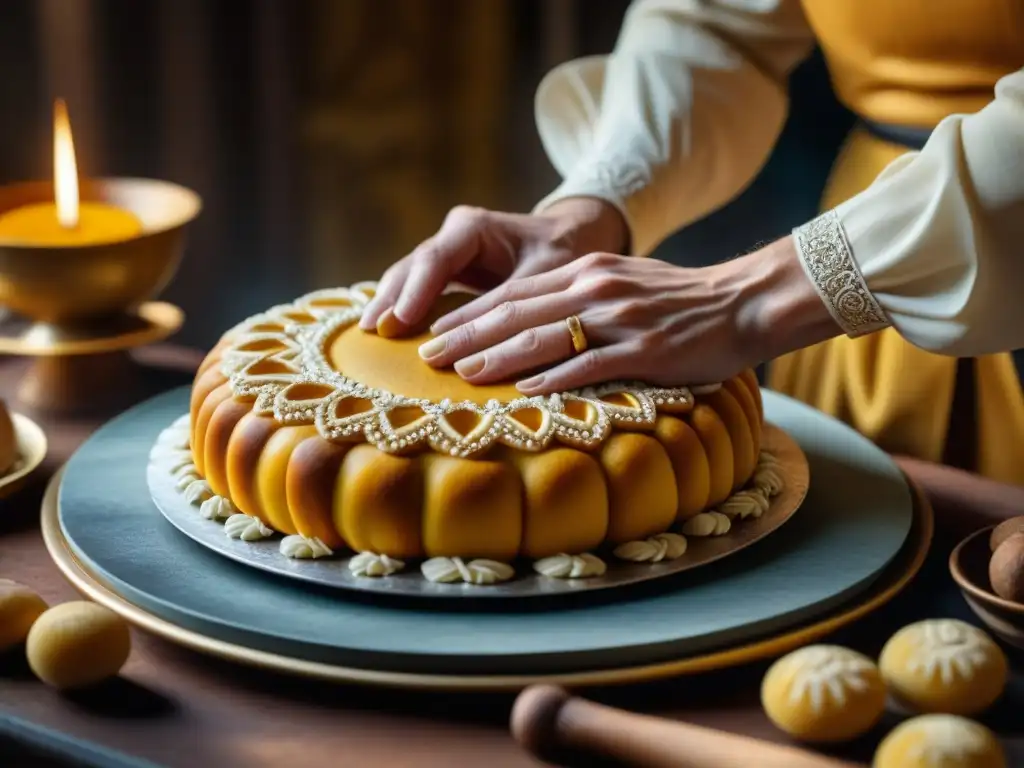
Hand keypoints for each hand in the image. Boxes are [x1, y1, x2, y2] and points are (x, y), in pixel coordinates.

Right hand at [359, 198, 627, 335]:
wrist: (571, 238)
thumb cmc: (563, 253)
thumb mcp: (546, 275)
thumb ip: (514, 303)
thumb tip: (489, 340)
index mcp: (473, 228)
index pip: (435, 259)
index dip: (416, 292)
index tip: (399, 321)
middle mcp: (453, 236)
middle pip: (412, 267)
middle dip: (391, 299)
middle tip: (372, 330)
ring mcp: (446, 254)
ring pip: (407, 278)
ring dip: (388, 304)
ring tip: (368, 332)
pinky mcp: (447, 275)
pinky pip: (417, 290)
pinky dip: (402, 309)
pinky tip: (385, 330)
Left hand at [420, 238, 840, 394]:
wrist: (742, 301)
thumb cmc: (679, 299)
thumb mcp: (622, 282)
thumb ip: (578, 296)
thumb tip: (532, 323)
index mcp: (586, 270)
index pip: (514, 292)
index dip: (469, 312)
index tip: (435, 330)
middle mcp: (595, 289)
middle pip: (517, 312)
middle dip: (467, 334)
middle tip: (427, 355)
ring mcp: (620, 320)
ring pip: (544, 338)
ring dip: (498, 357)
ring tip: (461, 373)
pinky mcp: (644, 351)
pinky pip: (589, 366)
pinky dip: (554, 379)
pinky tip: (524, 391)